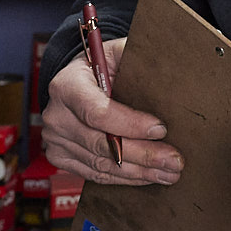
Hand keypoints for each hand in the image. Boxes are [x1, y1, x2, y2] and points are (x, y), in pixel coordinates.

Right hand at [41, 37, 182, 185]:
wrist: (80, 81)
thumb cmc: (103, 66)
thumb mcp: (119, 52)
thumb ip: (138, 57)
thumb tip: (172, 69)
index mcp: (67, 85)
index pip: (98, 112)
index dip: (130, 124)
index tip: (161, 129)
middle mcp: (56, 114)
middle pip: (102, 143)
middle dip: (143, 154)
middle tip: (174, 160)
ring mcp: (55, 139)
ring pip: (101, 164)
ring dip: (139, 172)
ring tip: (169, 173)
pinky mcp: (60, 157)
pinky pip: (94, 174)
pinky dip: (123, 178)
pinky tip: (146, 177)